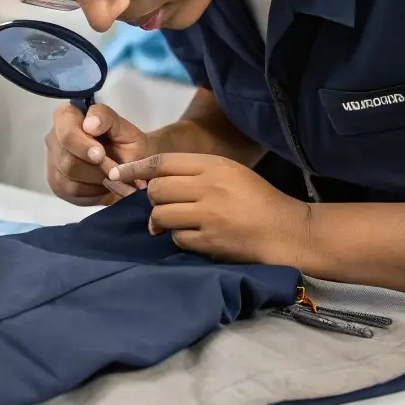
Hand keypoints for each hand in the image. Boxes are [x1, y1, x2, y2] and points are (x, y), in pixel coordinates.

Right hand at [45, 103, 154, 205]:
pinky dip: (93, 190)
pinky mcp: (57, 183)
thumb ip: (107, 118)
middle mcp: (54, 137)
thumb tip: (90, 125)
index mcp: (67, 117)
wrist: (129, 166)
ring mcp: (53, 162)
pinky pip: (72, 190)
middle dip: (94, 166)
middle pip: (66, 157)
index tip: (100, 154)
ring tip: (112, 175)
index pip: (65, 127)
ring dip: (96, 178)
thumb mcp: (123, 127)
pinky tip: (102, 183)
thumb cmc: (125, 144)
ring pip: (69, 176)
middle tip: (114, 170)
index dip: (81, 143)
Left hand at [111, 152, 312, 264]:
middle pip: (156, 190)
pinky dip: (180, 239)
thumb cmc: (257, 200)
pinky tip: (195, 237)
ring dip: (162, 222)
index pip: (162, 162)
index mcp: (214, 166)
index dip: (135, 167)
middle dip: (152, 199)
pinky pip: (177, 238)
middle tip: (163, 206)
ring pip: (161, 215)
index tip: (118, 173)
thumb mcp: (230, 173)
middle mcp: (209, 187)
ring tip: (174, 223)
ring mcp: (209, 215)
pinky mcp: (210, 242)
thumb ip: (196, 172)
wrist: (286, 231)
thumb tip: (154, 180)